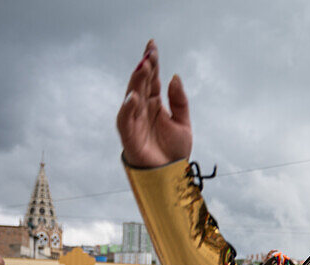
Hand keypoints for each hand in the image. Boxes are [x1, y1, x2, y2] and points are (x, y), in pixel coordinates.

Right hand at [116, 39, 192, 167]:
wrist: (170, 174)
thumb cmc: (174, 150)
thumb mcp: (183, 123)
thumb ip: (180, 101)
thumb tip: (174, 76)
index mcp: (155, 103)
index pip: (152, 78)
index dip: (152, 62)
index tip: (152, 45)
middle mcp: (143, 108)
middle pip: (142, 83)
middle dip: (144, 67)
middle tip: (149, 53)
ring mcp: (134, 119)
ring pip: (133, 96)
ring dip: (136, 82)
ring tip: (143, 67)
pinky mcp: (129, 134)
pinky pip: (126, 118)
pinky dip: (128, 107)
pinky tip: (134, 97)